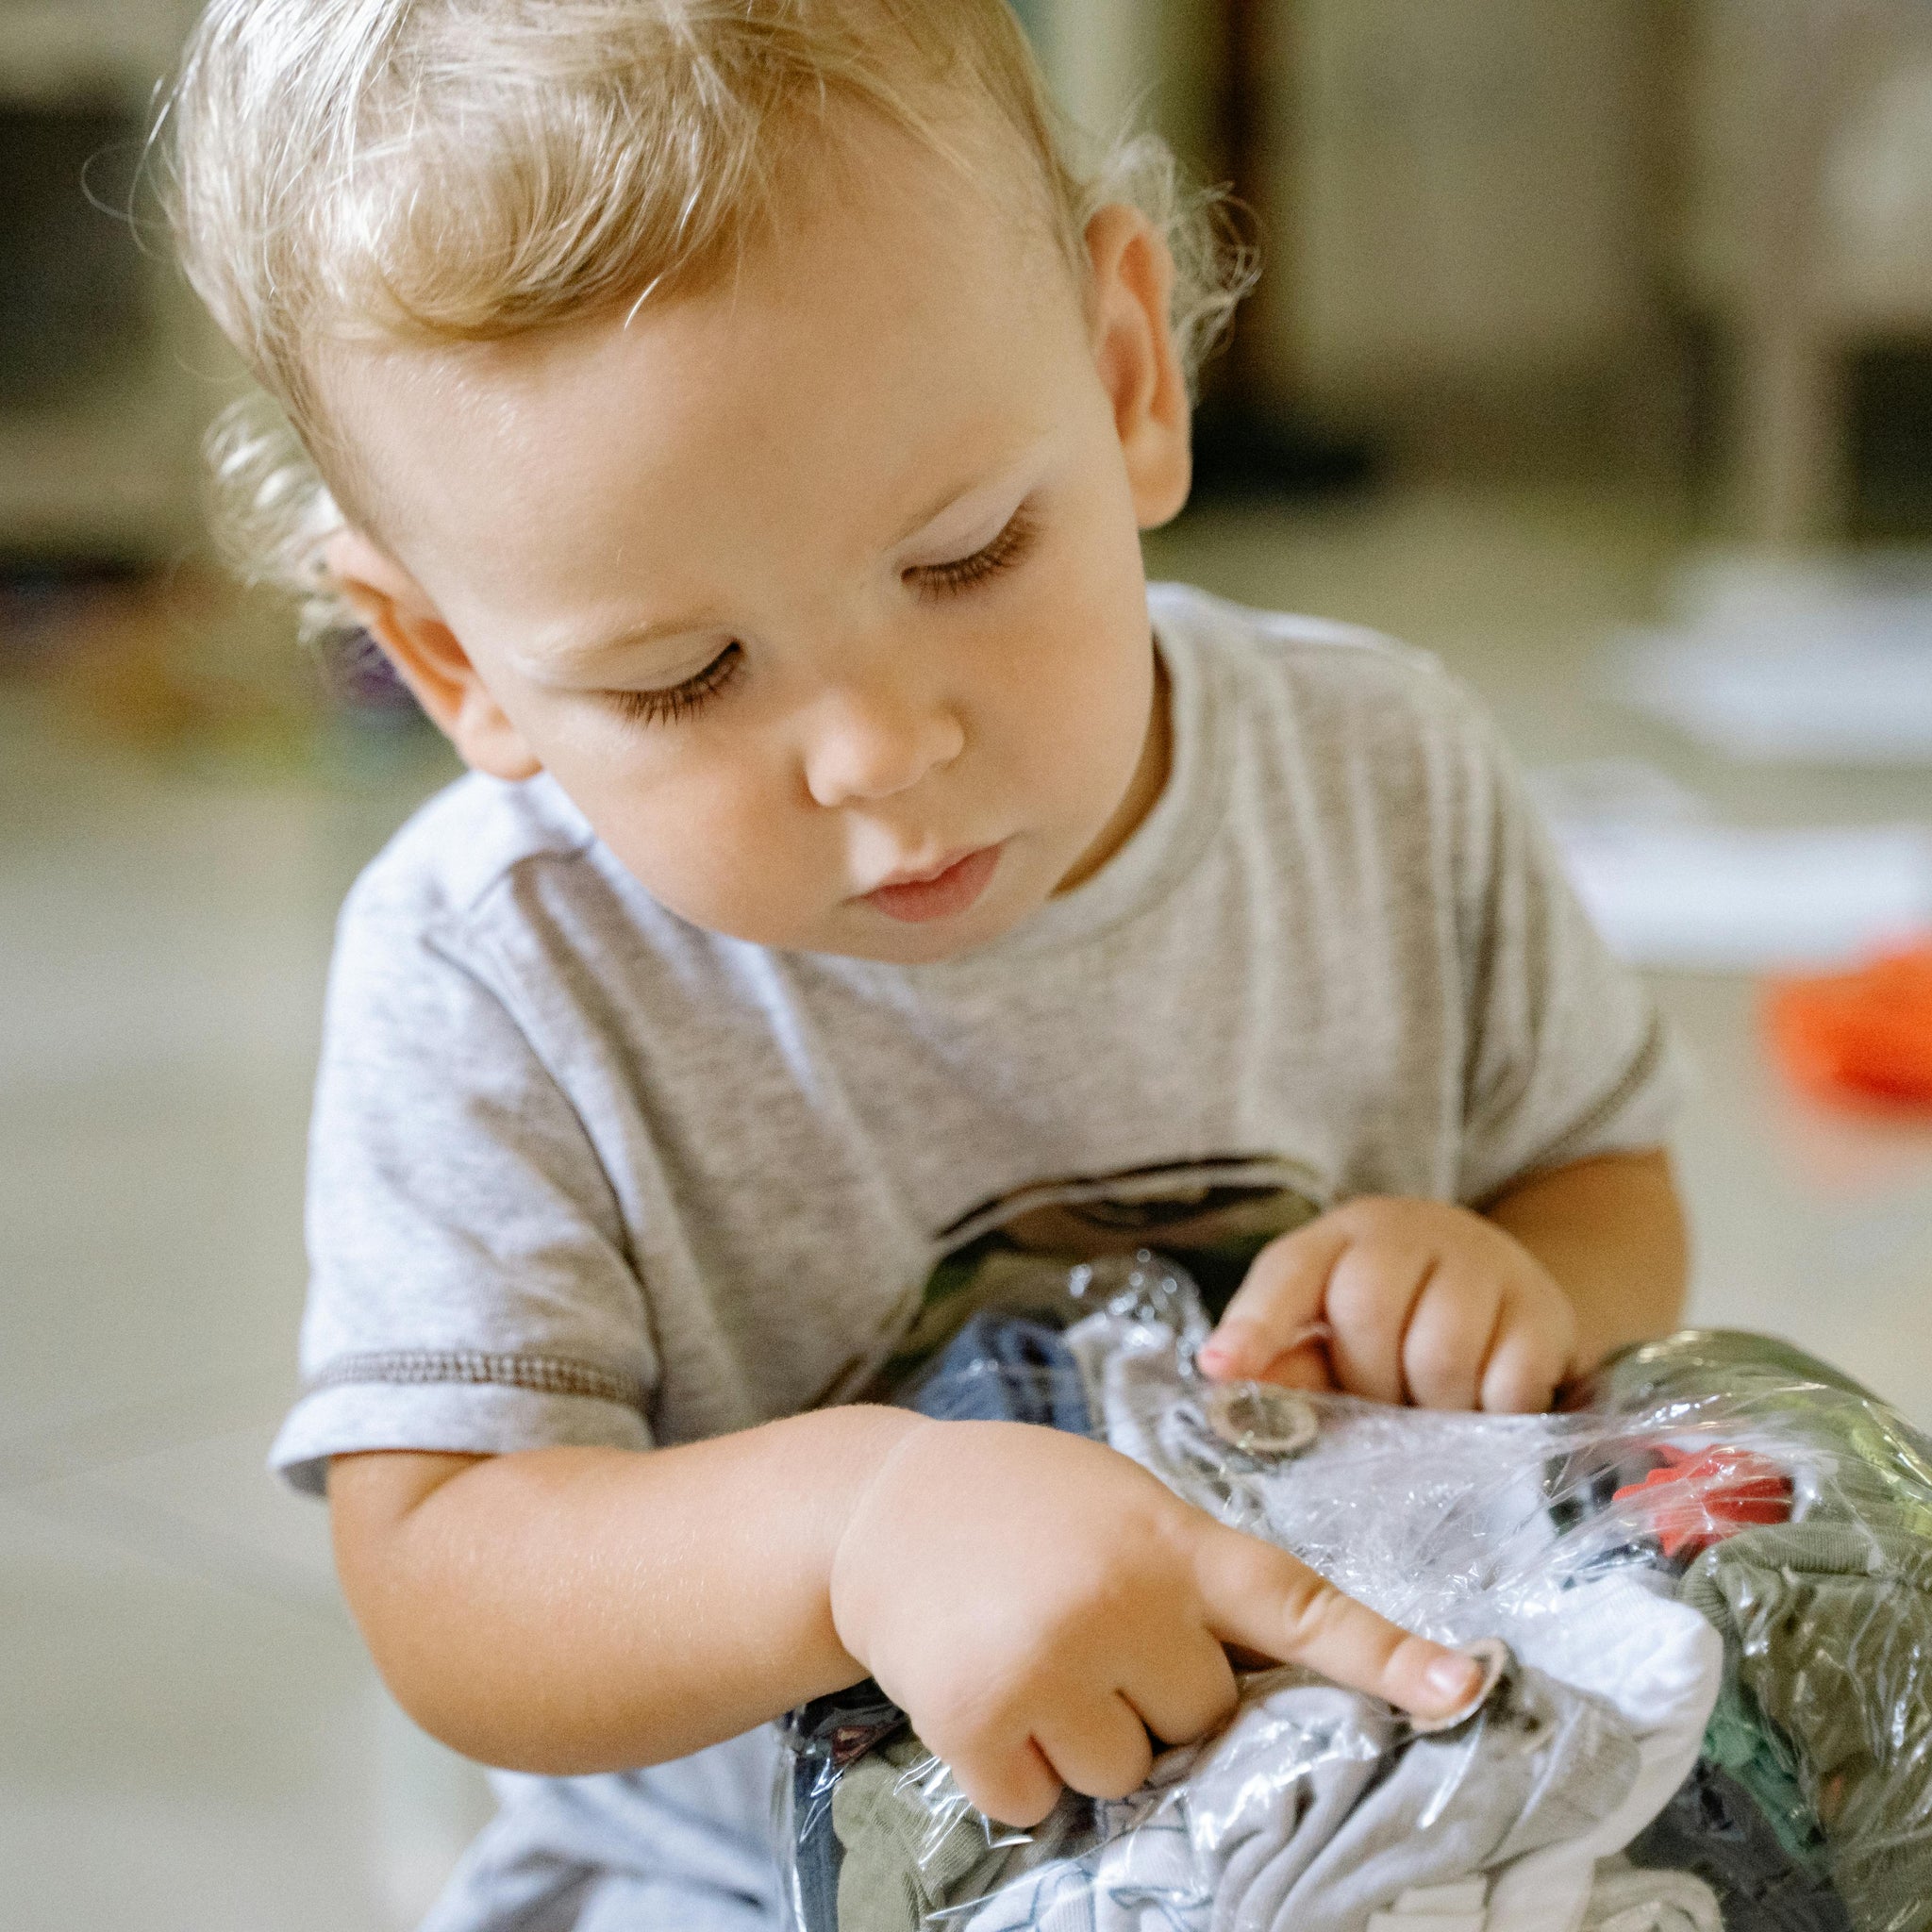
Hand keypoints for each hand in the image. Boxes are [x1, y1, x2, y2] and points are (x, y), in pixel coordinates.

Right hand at [828, 1420, 1483, 1825]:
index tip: (1463, 1688)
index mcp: (1168, 1537)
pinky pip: (1040, 1803)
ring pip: (1125, 1772)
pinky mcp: (977, 1720)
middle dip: (1154, 1692)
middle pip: (1203, 1718)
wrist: (875, 1505)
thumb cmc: (1019, 1500)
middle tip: (1088, 1625)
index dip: (1385, 1653)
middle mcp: (1120, 1598)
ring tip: (1030, 1652)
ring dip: (1084, 1735)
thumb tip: (1237, 1693)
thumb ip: (1187, 1575)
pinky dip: (1015, 1767)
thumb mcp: (1120, 1501)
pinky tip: (985, 1688)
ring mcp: (1049, 1661)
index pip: (1296, 1602)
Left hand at [1198, 1197, 1577, 1412]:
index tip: (1220, 1369)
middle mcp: (1409, 1234)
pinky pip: (1505, 1383)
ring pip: (1440, 1353)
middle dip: (1367, 1380)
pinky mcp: (1541, 1310)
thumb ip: (1288, 1362)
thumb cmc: (1397, 1315)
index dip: (1253, 1324)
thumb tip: (1232, 1404)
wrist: (1506, 1284)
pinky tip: (1480, 1403)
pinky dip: (1487, 1414)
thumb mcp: (1333, 1326)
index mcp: (1340, 1238)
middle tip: (1381, 1400)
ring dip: (1429, 1405)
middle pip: (1368, 1312)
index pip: (1288, 1272)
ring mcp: (1482, 1264)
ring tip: (1429, 1404)